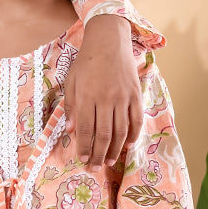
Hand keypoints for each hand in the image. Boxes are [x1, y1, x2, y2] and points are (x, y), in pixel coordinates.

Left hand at [63, 14, 142, 166]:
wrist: (109, 41)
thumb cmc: (86, 62)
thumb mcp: (72, 81)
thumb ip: (71, 106)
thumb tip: (71, 130)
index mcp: (87, 96)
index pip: (85, 129)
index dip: (83, 147)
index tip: (81, 159)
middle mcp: (106, 99)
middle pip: (103, 134)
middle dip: (98, 154)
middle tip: (93, 168)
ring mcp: (123, 98)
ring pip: (121, 131)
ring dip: (114, 150)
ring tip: (108, 161)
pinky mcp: (136, 95)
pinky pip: (136, 120)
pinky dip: (133, 135)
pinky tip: (127, 145)